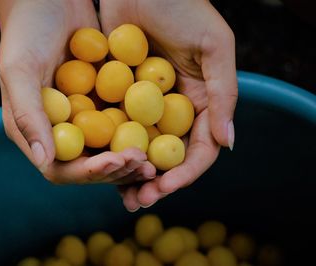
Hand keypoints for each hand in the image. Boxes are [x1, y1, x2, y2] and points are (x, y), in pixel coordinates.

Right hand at [0, 0, 155, 184]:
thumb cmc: (27, 31)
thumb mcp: (20, 70)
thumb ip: (29, 115)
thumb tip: (44, 161)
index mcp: (36, 131)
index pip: (61, 168)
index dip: (89, 172)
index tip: (116, 161)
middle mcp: (62, 130)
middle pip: (90, 165)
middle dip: (118, 169)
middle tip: (145, 164)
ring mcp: (84, 117)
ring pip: (110, 150)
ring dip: (132, 158)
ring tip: (155, 160)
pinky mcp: (104, 102)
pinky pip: (123, 123)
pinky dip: (139, 132)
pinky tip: (161, 134)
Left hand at [100, 0, 236, 209]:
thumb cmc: (184, 6)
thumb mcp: (214, 46)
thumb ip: (224, 93)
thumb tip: (228, 143)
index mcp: (201, 103)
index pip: (199, 149)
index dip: (184, 173)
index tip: (164, 188)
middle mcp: (173, 111)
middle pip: (167, 157)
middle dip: (155, 182)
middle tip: (137, 200)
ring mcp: (144, 107)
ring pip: (139, 150)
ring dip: (130, 174)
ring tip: (119, 195)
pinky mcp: (117, 97)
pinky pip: (113, 129)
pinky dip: (108, 149)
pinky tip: (97, 165)